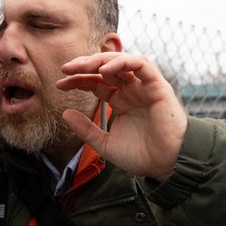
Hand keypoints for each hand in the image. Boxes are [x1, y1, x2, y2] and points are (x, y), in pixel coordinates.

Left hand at [56, 52, 187, 180]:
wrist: (166, 166)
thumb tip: (64, 113)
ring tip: (82, 66)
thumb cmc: (140, 156)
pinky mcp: (157, 86)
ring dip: (100, 60)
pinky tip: (105, 70)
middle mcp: (131, 90)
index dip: (77, 80)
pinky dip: (123, 62)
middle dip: (84, 65)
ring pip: (122, 61)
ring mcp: (144, 86)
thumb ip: (85, 129)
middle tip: (65, 69)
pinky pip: (142, 64)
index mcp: (119, 100)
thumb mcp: (104, 143)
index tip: (59, 84)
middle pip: (105, 68)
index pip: (95, 82)